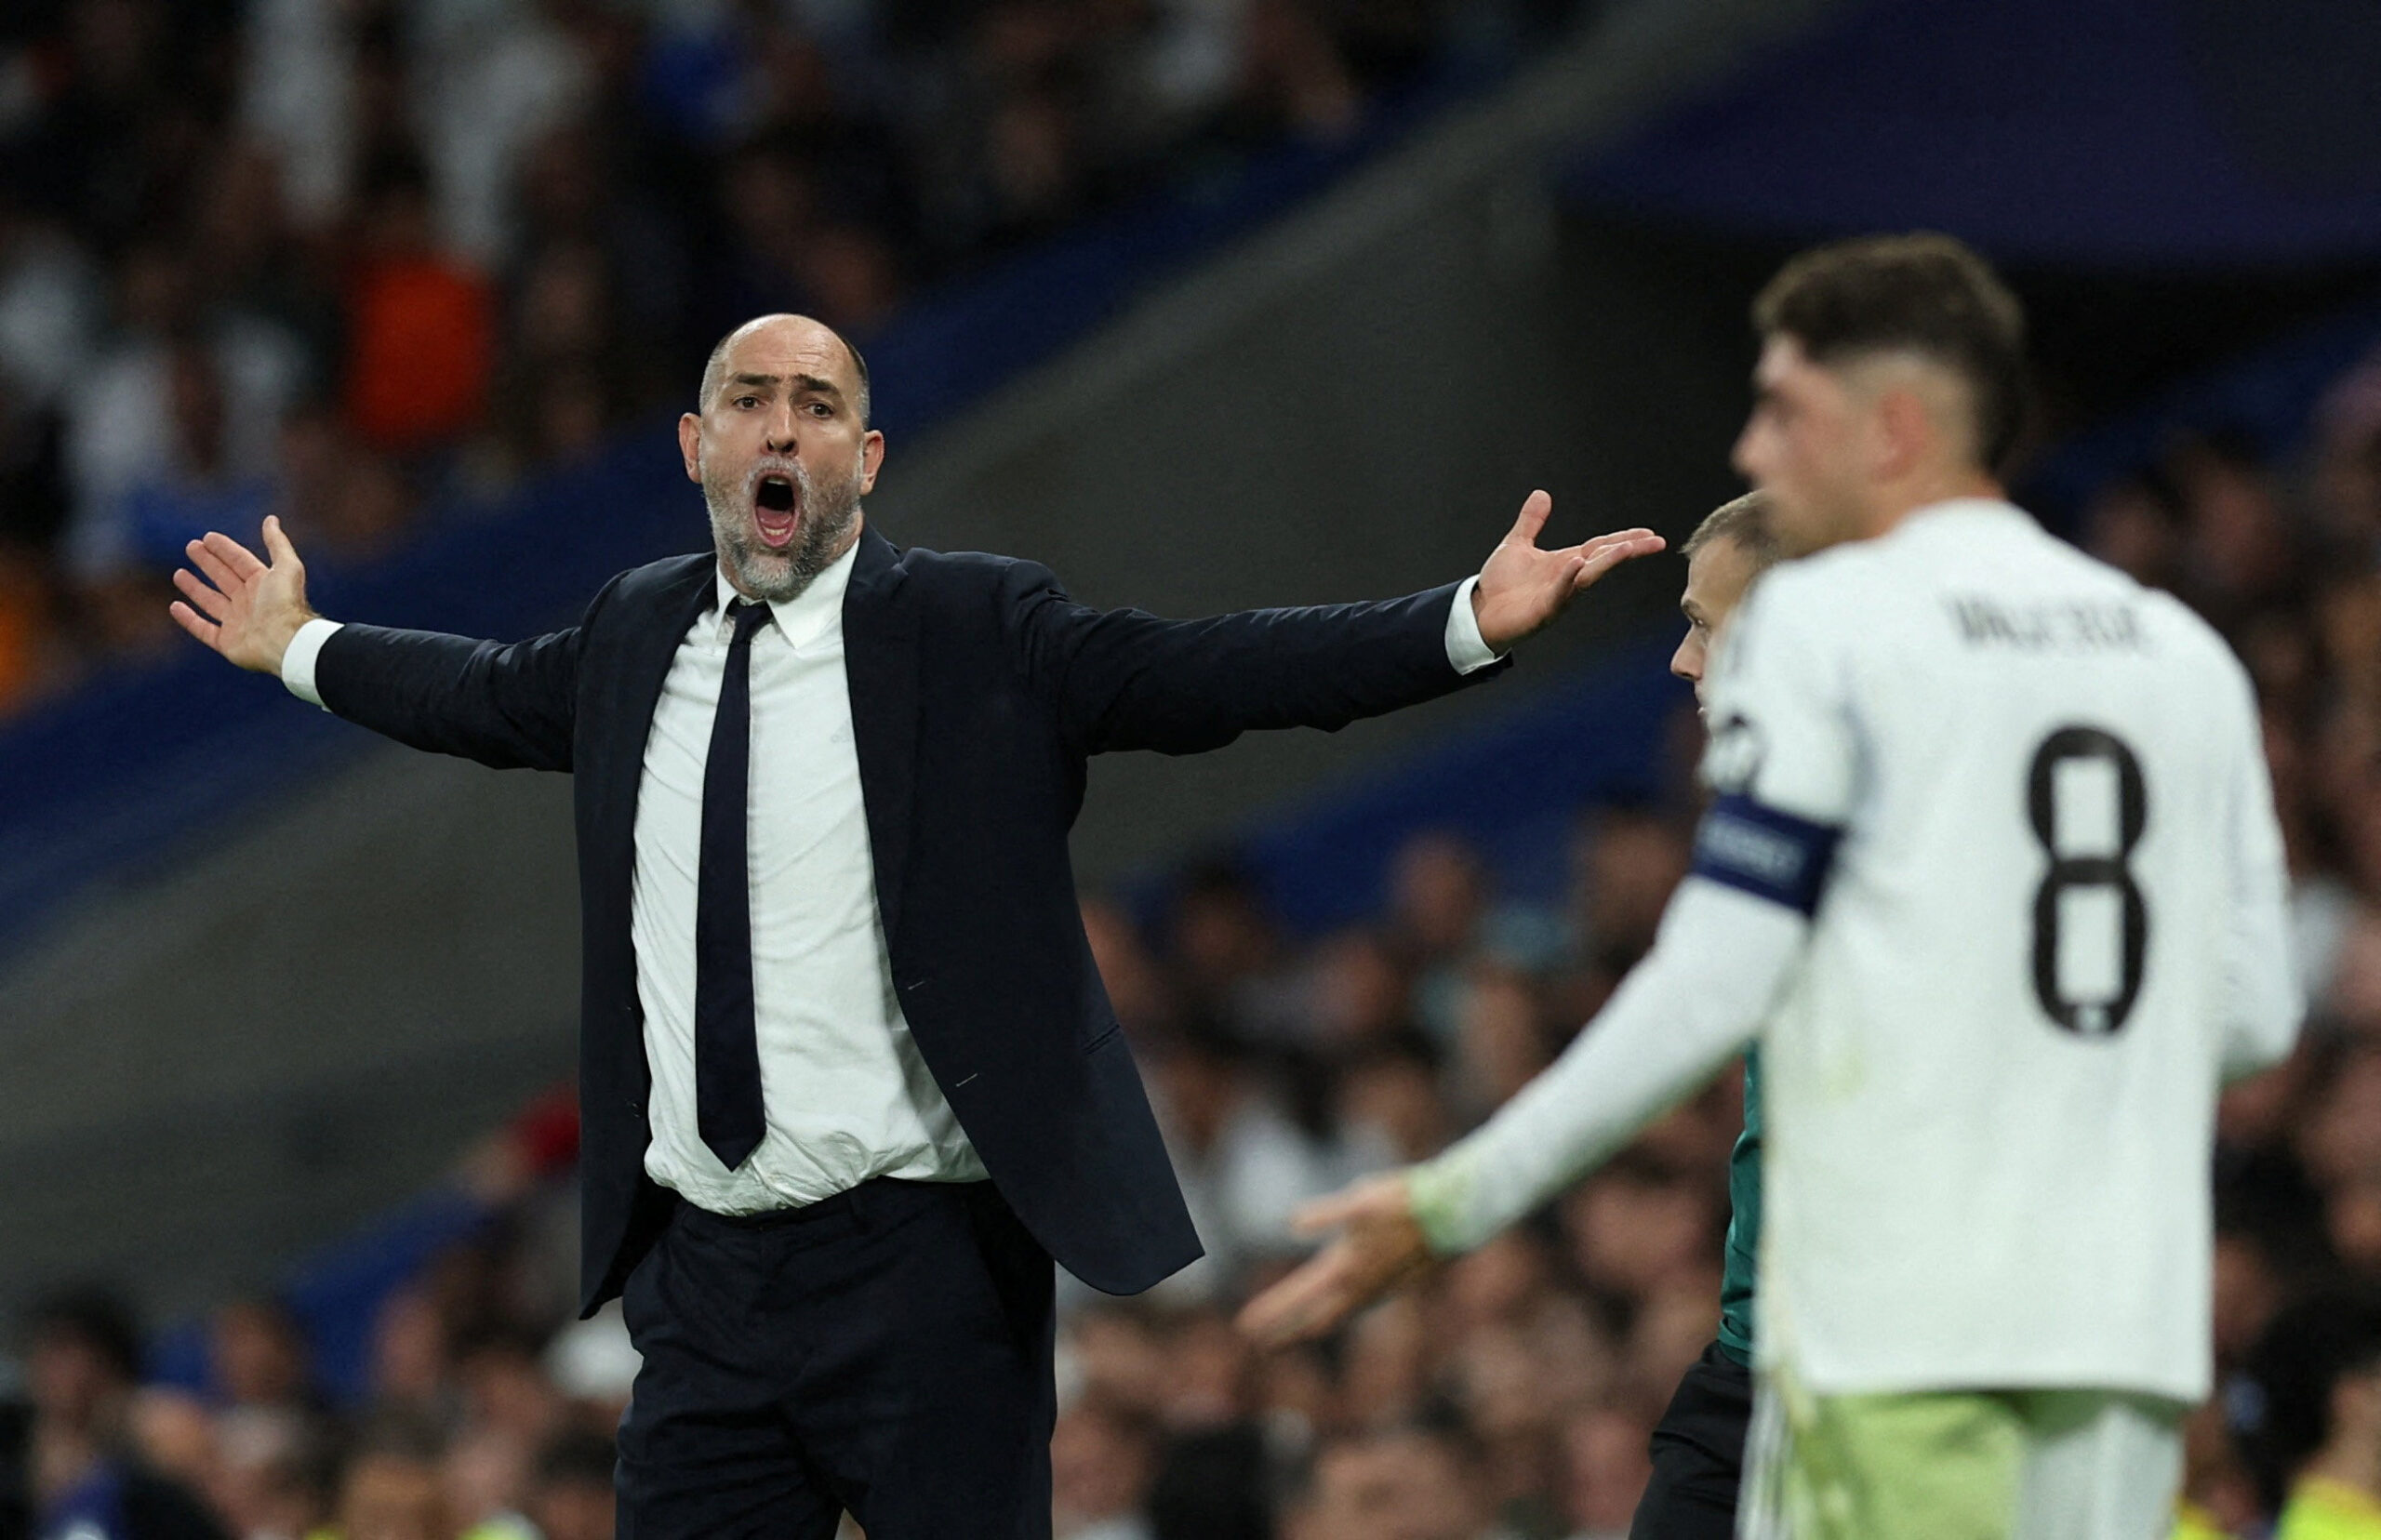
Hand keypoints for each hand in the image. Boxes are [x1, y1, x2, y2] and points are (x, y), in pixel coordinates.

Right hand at [169, 517, 317, 674]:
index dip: (225, 548)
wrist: (285, 641)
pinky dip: (188, 619)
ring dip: (195, 588)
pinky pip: (203, 629)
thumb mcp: (286, 566)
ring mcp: (238, 623)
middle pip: (224, 578)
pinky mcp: (228, 643)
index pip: (240, 561)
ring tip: (179, 573)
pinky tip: (175, 606)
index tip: (207, 537)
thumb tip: (271, 519)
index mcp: (264, 584)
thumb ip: (277, 543)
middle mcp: (250, 602)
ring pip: (211, 601)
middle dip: (208, 562)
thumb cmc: (285, 603)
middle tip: (191, 547)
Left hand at [1235, 1173, 1435, 1348]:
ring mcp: (1382, 1290)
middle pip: (1317, 1318)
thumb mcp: (1359, 1200)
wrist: (1456, 1214)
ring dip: (1316, 1323)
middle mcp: (1362, 1287)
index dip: (1270, 1312)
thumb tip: (1291, 1224)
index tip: (1245, 1327)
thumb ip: (1324, 1215)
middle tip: (1263, 1341)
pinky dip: (1344, 1311)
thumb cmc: (1405, 1201)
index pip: (1298, 1296)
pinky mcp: (1398, 1285)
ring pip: (1342, 1315)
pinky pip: (1363, 1305)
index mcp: (1345, 1267)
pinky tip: (1346, 1305)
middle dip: (1288, 1330)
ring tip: (1300, 1330)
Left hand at [1471, 491, 1664, 652]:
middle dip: (1629, 550)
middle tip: (1656, 542)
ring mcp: (1559, 596)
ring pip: (1588, 577)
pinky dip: (1568, 578)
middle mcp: (1568, 579)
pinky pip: (1559, 593)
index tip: (1649, 534)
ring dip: (1607, 563)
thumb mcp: (1516, 544)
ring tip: (1627, 549)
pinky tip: (1577, 563)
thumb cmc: (1501, 584)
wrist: (1479, 612)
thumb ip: (1531, 521)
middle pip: (1603, 561)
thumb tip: (1542, 494)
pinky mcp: (1543, 611)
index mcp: (1566, 562)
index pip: (1601, 547)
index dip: (1624, 539)